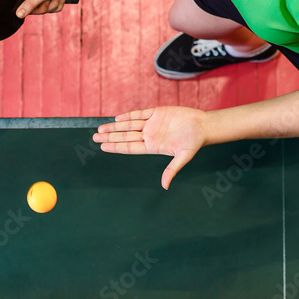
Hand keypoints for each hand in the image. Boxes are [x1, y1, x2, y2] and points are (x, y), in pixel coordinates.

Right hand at [16, 0, 81, 17]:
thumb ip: (30, 3)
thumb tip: (18, 14)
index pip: (23, 4)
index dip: (34, 7)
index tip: (42, 1)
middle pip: (35, 8)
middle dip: (47, 5)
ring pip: (45, 8)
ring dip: (54, 4)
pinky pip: (51, 6)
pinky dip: (58, 4)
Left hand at [92, 106, 207, 189]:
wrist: (203, 126)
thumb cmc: (194, 142)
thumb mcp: (183, 157)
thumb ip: (172, 169)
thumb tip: (165, 186)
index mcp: (153, 146)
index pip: (130, 147)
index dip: (116, 147)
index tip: (103, 147)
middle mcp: (150, 135)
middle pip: (126, 136)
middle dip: (110, 136)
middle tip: (94, 137)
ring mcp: (152, 124)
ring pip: (129, 125)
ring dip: (115, 126)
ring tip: (101, 128)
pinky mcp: (157, 112)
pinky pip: (140, 114)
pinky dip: (128, 115)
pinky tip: (118, 118)